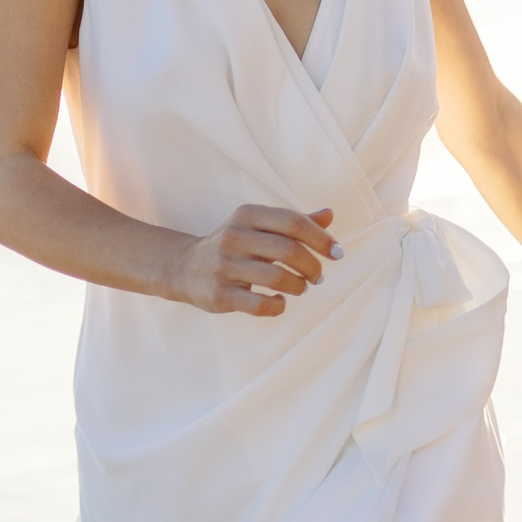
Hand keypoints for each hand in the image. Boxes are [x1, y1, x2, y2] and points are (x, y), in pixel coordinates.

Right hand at [166, 205, 340, 315]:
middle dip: (313, 266)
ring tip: (302, 287)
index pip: (293, 222)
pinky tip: (280, 301)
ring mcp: (224, 266)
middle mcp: (234, 237)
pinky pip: (259, 304)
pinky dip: (278, 305)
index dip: (321, 238)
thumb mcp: (258, 226)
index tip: (337, 253)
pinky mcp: (219, 294)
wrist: (184, 267)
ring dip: (299, 286)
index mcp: (247, 215)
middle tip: (319, 276)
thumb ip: (293, 223)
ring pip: (277, 278)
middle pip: (289, 250)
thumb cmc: (233, 246)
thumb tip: (329, 215)